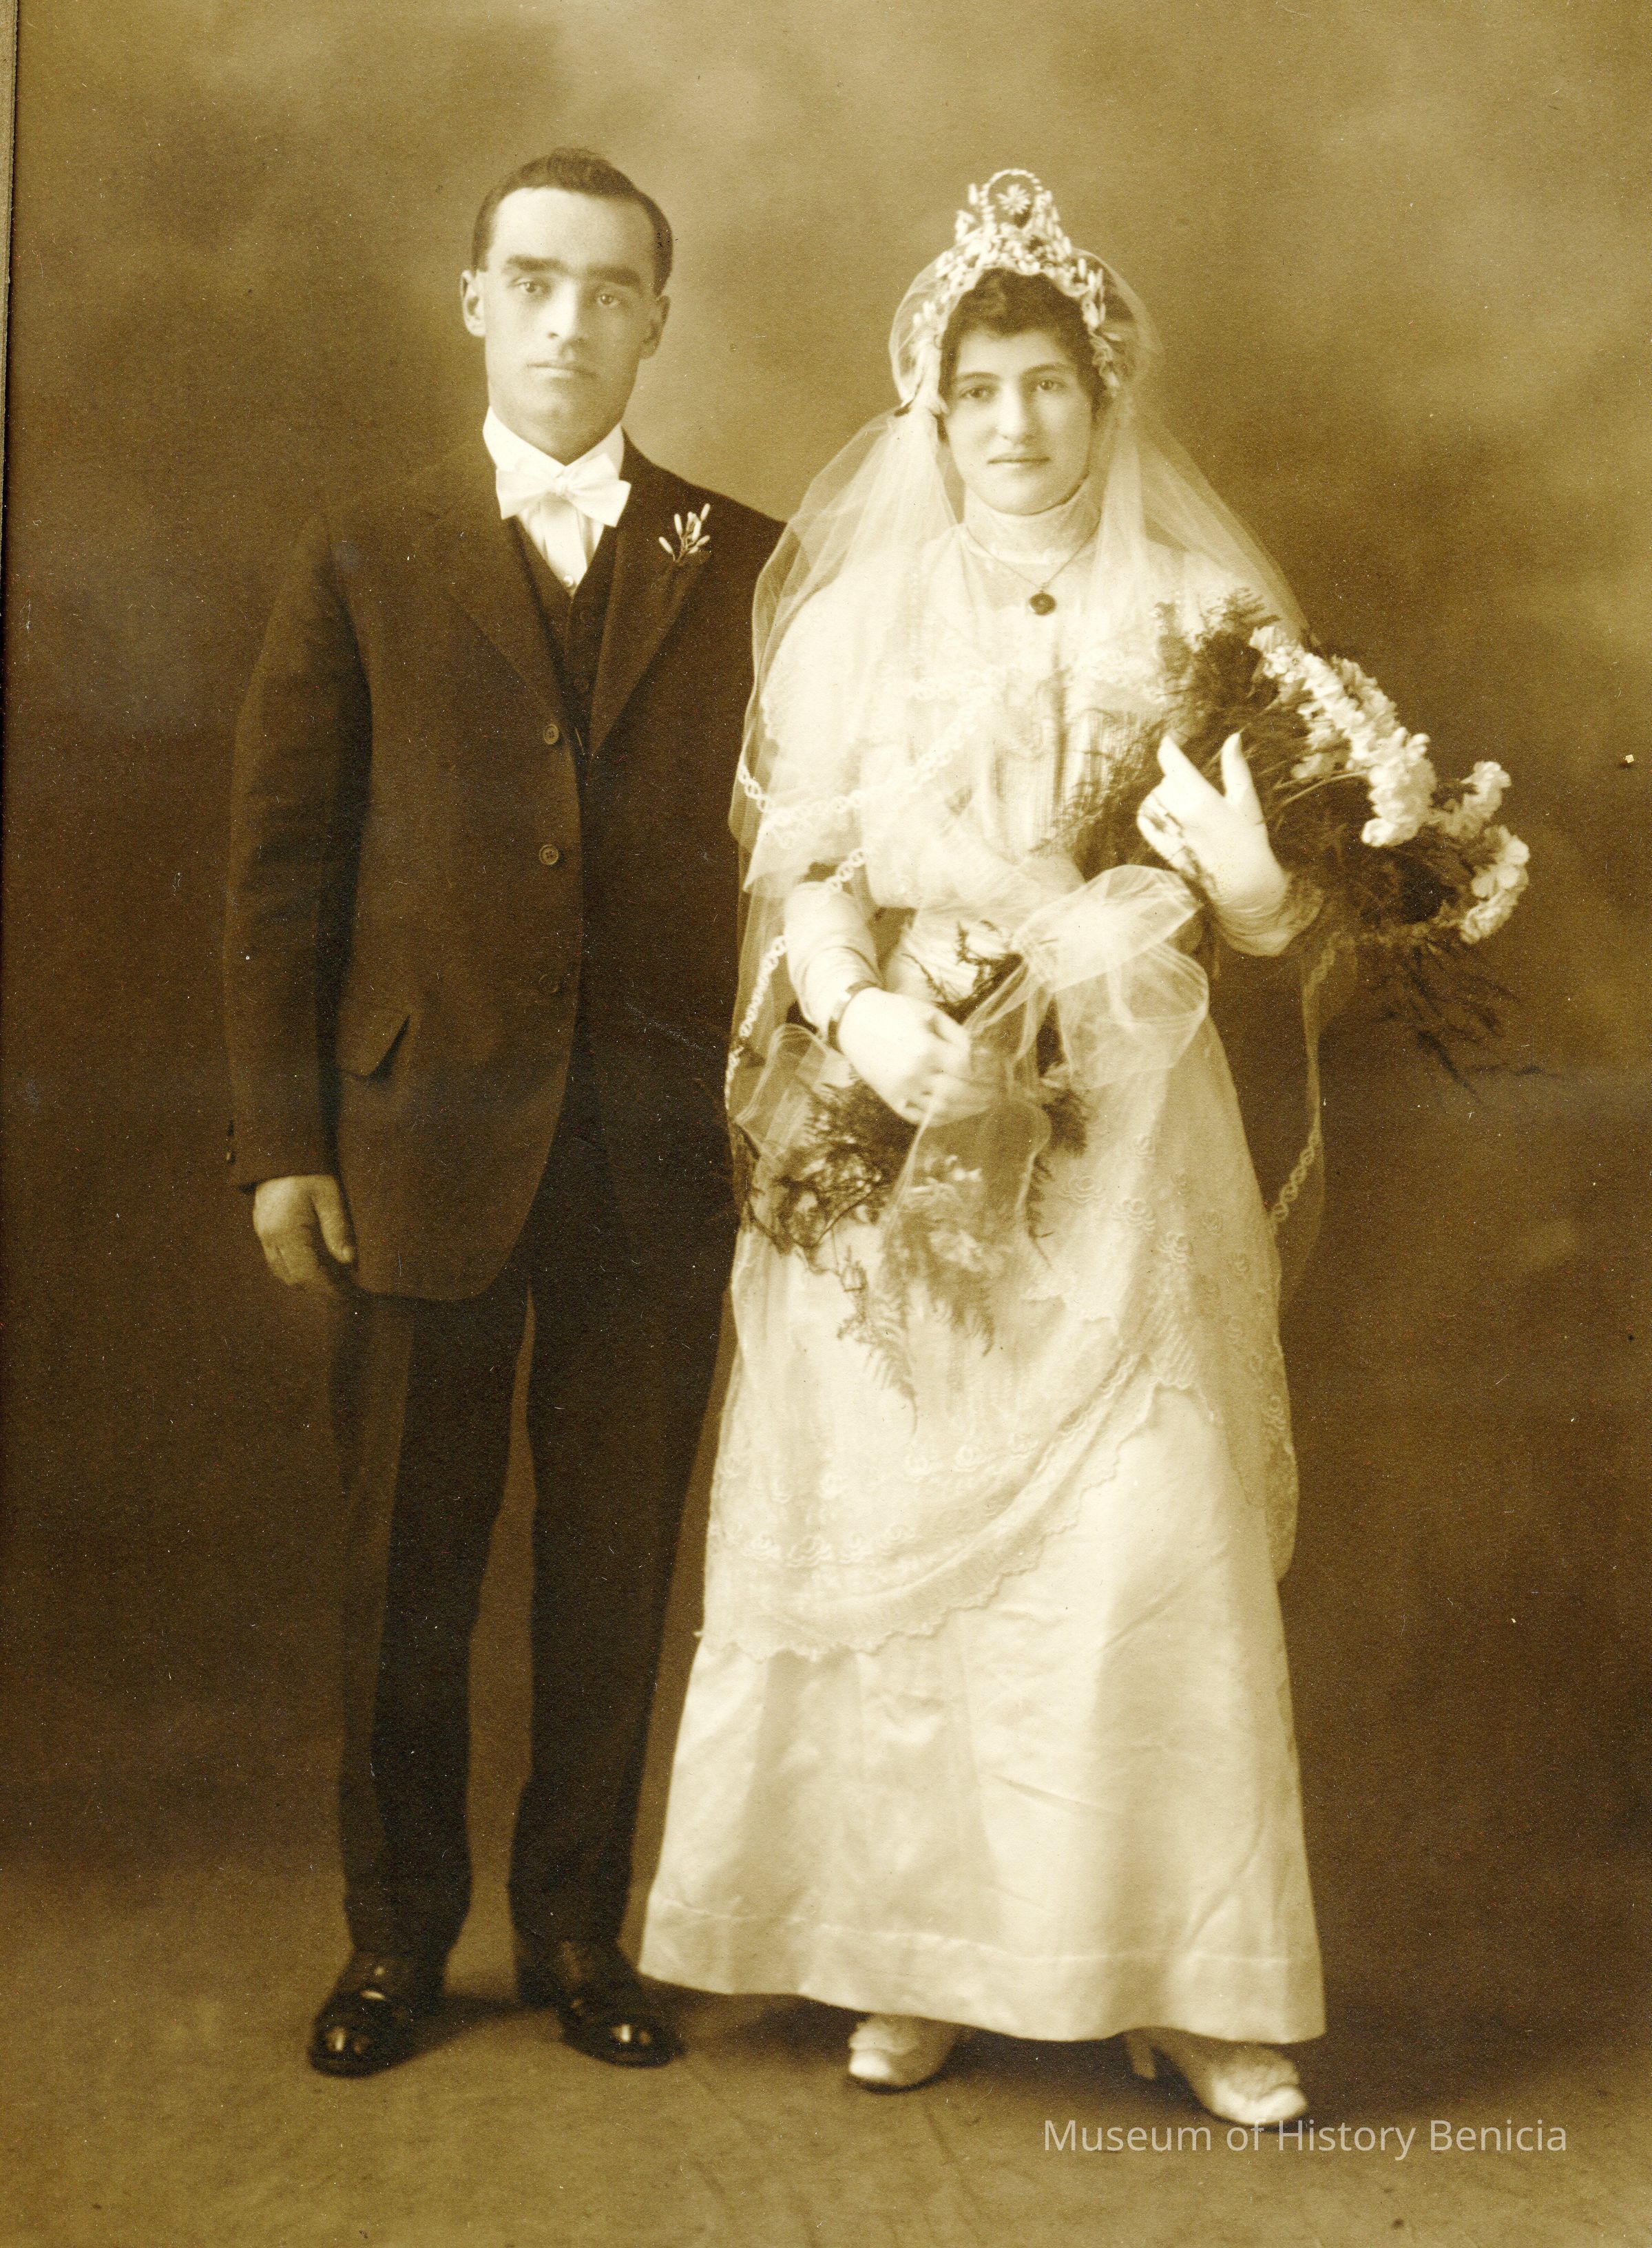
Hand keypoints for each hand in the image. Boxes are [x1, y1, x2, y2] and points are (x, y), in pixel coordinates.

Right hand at [253, 1173, 356, 1292]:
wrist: (279, 1152)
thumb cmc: (309, 1172)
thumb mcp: (329, 1196)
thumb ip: (338, 1229)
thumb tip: (348, 1261)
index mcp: (287, 1231)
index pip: (307, 1274)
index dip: (328, 1289)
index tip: (348, 1295)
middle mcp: (270, 1237)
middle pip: (294, 1278)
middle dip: (319, 1288)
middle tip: (346, 1289)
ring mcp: (263, 1235)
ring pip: (283, 1272)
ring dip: (306, 1280)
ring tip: (333, 1278)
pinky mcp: (262, 1230)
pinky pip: (277, 1260)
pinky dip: (296, 1268)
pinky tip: (316, 1263)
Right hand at [835, 988, 994, 1125]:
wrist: (855, 1023)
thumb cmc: (895, 1013)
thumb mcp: (930, 1014)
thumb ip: (958, 1036)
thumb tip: (984, 1056)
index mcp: (925, 1049)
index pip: (967, 1068)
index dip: (987, 1071)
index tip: (999, 1071)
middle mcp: (913, 1075)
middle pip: (960, 1093)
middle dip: (984, 1094)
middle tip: (999, 1092)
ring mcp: (902, 1092)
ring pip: (944, 1110)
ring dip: (969, 1110)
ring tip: (984, 1104)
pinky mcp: (893, 1102)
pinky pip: (923, 1119)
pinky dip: (945, 1119)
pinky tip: (959, 1111)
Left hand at [1137, 732, 1289, 926]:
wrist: (1242, 883)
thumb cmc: (1249, 840)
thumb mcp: (1246, 801)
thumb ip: (1235, 768)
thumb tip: (1233, 737)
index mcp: (1202, 799)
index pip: (1173, 764)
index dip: (1168, 748)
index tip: (1167, 740)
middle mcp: (1181, 814)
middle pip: (1165, 780)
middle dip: (1175, 776)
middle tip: (1192, 783)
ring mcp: (1169, 832)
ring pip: (1154, 798)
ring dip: (1164, 794)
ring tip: (1182, 800)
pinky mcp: (1162, 846)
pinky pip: (1145, 820)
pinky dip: (1150, 812)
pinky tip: (1164, 812)